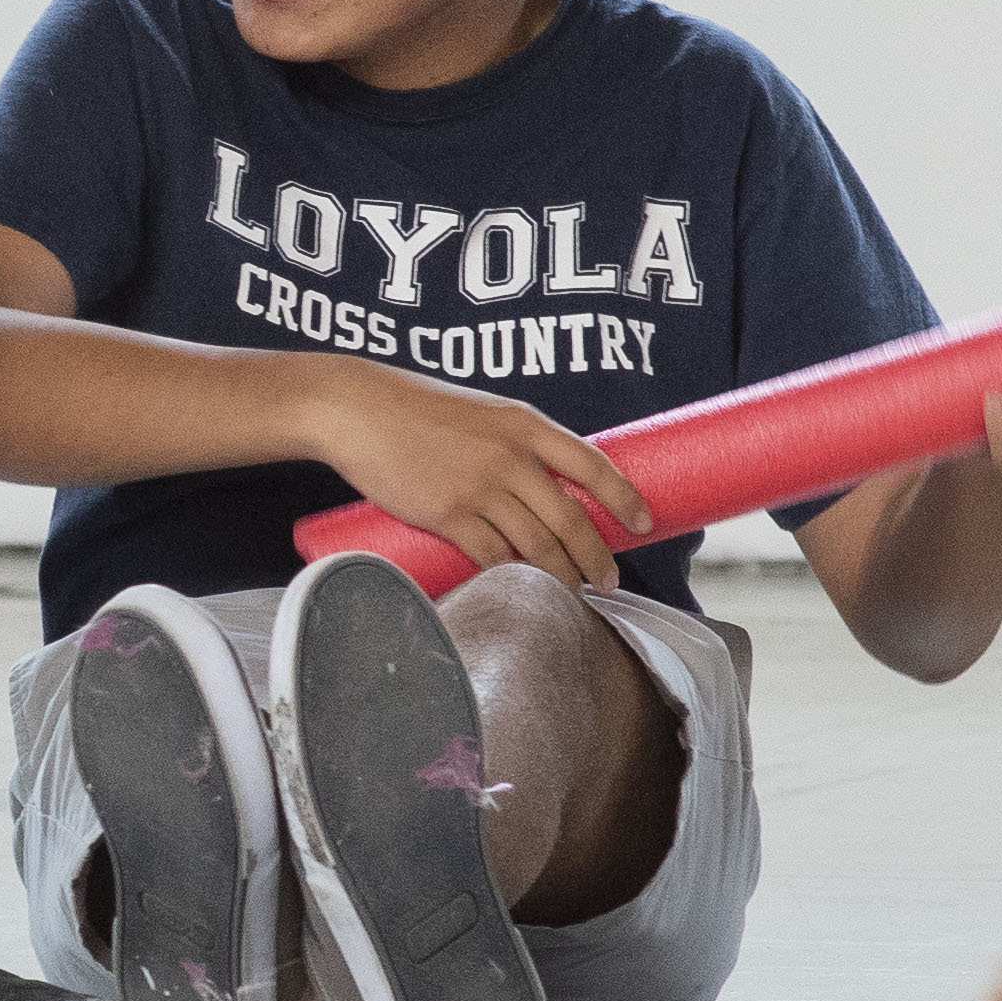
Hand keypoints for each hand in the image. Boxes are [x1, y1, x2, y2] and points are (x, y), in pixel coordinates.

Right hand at [311, 364, 645, 585]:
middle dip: (597, 556)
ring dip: (562, 575)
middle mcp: (510, 456)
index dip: (624, 498)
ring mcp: (479, 487)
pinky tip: (523, 587)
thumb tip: (546, 486)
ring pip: (537, 545)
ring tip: (575, 592)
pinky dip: (513, 575)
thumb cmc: (416, 408)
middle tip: (611, 579)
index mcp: (524, 423)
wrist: (357, 409)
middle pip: (570, 518)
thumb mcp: (482, 412)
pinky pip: (493, 556)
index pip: (592, 465)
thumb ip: (515, 443)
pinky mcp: (447, 514)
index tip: (643, 522)